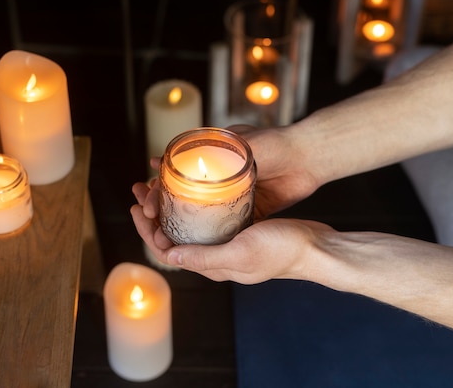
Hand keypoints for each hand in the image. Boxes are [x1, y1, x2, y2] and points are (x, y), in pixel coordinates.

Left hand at [131, 190, 333, 283]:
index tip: (137, 208)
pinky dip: (192, 206)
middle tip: (141, 191)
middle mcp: (216, 257)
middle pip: (174, 237)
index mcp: (212, 266)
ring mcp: (227, 244)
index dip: (147, 231)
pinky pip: (207, 219)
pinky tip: (192, 191)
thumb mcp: (240, 253)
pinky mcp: (239, 231)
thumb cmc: (282, 251)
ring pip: (188, 227)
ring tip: (157, 186)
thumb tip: (169, 257)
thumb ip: (205, 257)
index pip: (168, 251)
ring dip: (170, 208)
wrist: (315, 246)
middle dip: (153, 216)